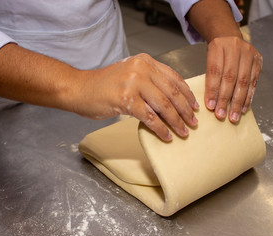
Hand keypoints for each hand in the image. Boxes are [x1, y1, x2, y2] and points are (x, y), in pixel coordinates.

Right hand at [75, 53, 199, 141]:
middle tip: (193, 123)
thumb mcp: (129, 75)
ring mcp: (133, 82)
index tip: (194, 106)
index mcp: (145, 61)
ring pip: (164, 105)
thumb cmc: (102, 85)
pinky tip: (166, 136)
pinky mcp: (126, 99)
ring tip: (183, 132)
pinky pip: (150, 117)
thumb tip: (170, 101)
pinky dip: (160, 129)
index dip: (187, 94)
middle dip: (185, 110)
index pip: (174, 78)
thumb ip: (149, 82)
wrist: (78, 89)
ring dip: (176, 121)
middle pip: (172, 92)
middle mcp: (141, 68)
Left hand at [205, 36, 262, 121]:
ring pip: (243, 81)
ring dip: (238, 102)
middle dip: (225, 99)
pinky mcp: (258, 61)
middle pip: (230, 77)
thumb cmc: (216, 53)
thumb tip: (210, 102)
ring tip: (233, 116)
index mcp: (217, 47)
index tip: (210, 106)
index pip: (215, 71)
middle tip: (221, 114)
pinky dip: (248, 97)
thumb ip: (210, 76)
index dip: (213, 90)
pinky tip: (243, 108)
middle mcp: (235, 49)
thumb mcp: (208, 59)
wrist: (228, 36)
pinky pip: (253, 82)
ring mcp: (248, 54)